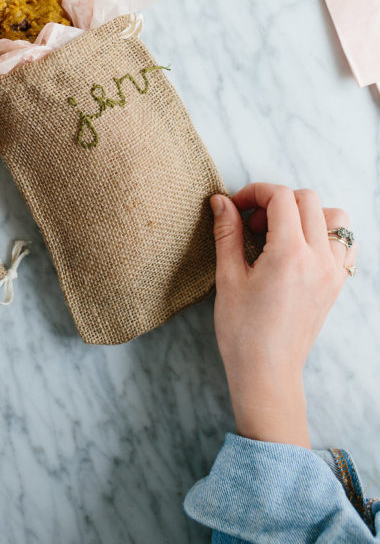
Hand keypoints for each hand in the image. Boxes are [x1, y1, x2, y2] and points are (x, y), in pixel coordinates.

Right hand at [211, 184, 357, 447]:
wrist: (267, 372)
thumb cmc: (242, 331)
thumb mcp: (228, 277)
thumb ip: (227, 233)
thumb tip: (221, 202)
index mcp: (289, 254)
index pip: (281, 197)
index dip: (255, 192)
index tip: (236, 206)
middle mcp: (318, 259)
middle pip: (307, 200)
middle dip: (277, 200)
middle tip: (252, 222)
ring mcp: (332, 272)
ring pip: (334, 217)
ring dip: (306, 213)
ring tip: (280, 232)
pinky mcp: (336, 284)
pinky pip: (344, 244)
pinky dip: (325, 234)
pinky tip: (298, 248)